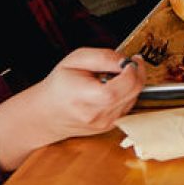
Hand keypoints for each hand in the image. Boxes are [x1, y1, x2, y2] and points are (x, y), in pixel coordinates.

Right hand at [0, 49, 144, 170]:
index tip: (132, 60)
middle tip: (131, 62)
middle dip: (137, 73)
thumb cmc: (60, 84)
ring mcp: (103, 124)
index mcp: (85, 98)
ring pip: (133, 99)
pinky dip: (127, 94)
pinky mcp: (108, 127)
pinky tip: (113, 87)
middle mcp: (96, 115)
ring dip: (132, 83)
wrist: (45, 114)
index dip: (132, 71)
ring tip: (114, 75)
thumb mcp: (76, 60)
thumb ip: (103, 57)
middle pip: (132, 93)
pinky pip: (128, 106)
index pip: (119, 88)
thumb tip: (125, 61)